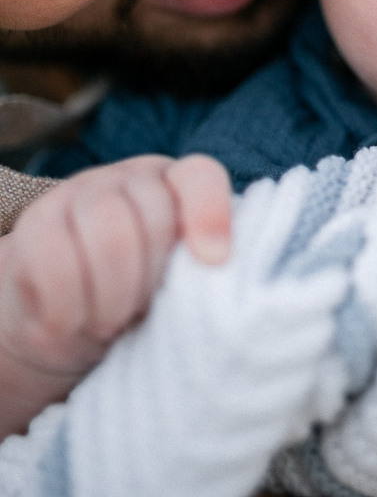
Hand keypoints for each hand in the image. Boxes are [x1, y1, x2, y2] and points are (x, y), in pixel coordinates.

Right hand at [0, 154, 230, 380]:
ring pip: (109, 236)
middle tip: (136, 313)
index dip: (209, 213)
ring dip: (112, 298)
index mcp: (173, 186)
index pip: (198, 176)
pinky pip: (58, 264)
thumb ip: (200, 270)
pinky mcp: (34, 224)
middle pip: (154, 217)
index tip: (215, 261)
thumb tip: (219, 268)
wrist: (60, 321)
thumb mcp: (175, 287)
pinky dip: (68, 308)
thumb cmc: (135, 303)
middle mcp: (127, 179)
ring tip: (108, 321)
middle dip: (150, 281)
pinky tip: (68, 321)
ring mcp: (76, 193)